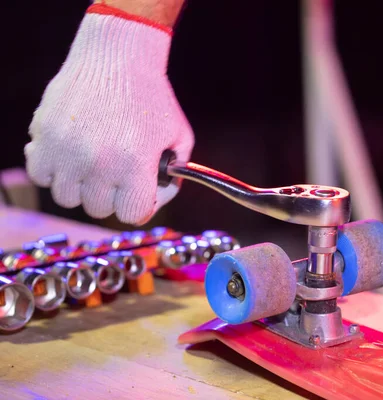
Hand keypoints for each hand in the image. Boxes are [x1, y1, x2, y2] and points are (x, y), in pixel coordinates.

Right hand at [25, 5, 193, 224]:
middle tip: (118, 172)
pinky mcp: (43, 138)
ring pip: (68, 197)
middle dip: (113, 195)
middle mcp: (98, 164)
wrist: (116, 56)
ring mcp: (66, 152)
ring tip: (93, 162)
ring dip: (82, 186)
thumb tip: (160, 195)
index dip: (141, 204)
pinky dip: (54, 170)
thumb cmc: (151, 96)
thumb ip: (176, 171)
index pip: (134, 215)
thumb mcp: (180, 134)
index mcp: (134, 165)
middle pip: (100, 209)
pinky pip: (41, 175)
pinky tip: (70, 154)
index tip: (141, 190)